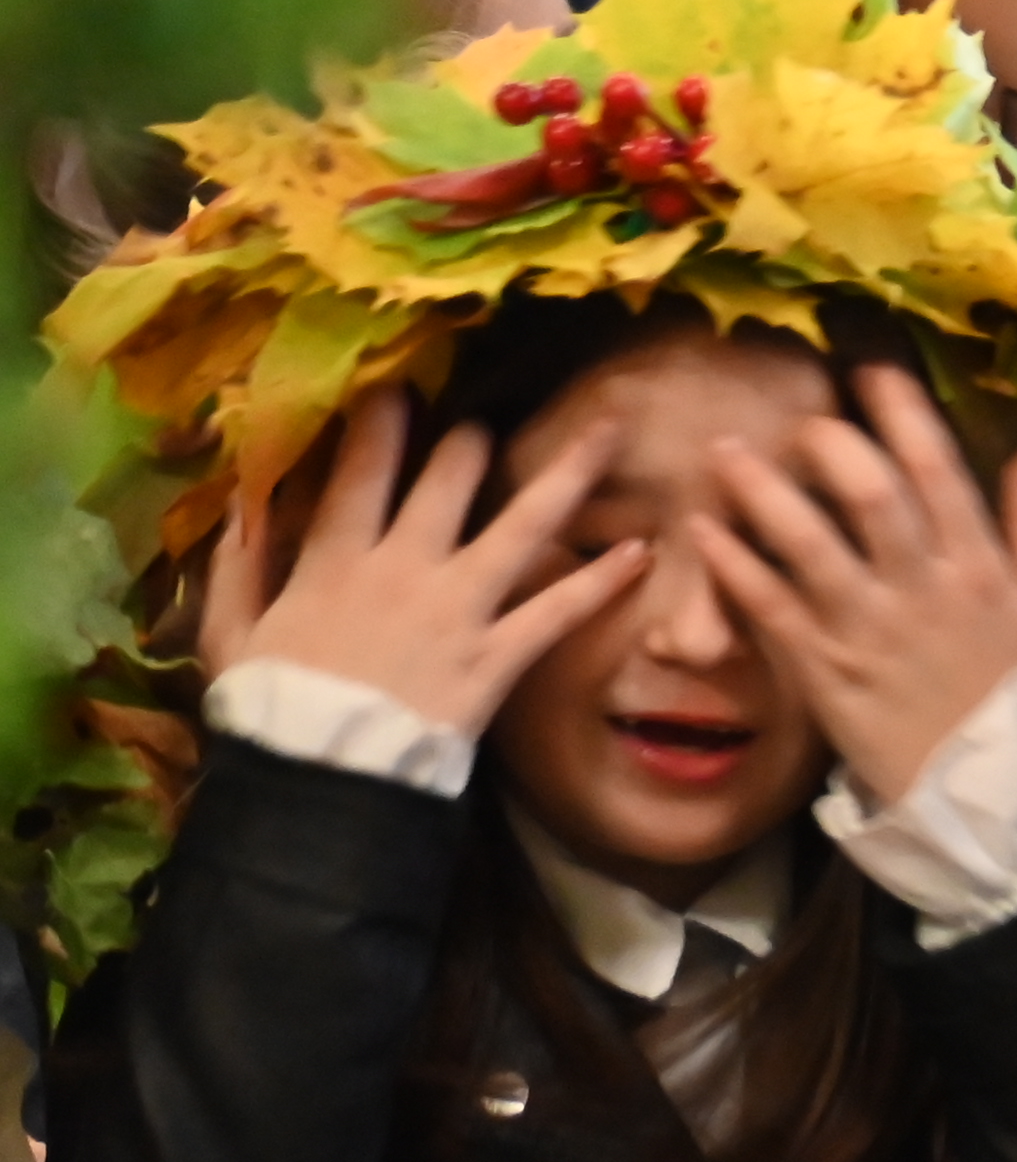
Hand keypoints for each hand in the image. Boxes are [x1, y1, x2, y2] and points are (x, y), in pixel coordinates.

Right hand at [198, 389, 640, 741]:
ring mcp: (459, 610)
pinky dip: (603, 582)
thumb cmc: (272, 709)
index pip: (360, 472)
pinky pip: (559, 612)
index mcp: (335, 561)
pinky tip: (642, 551)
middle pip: (449, 481)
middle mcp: (405, 569)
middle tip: (488, 416)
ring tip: (612, 430)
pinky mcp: (498, 656)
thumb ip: (239, 564)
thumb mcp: (230, 633)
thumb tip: (241, 500)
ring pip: (523, 527)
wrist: (323, 780)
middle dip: (471, 439)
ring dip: (570, 474)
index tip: (397, 382)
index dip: (380, 421)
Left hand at [697, 363, 1016, 807]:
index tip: (870, 370)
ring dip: (761, 492)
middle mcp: (922, 587)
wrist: (987, 791)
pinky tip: (703, 531)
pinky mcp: (823, 670)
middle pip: (868, 495)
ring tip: (724, 453)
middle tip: (795, 418)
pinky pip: (770, 608)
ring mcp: (868, 627)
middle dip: (826, 444)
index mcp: (977, 566)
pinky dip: (734, 567)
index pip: (938, 471)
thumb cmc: (1012, 695)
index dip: (901, 414)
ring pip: (807, 543)